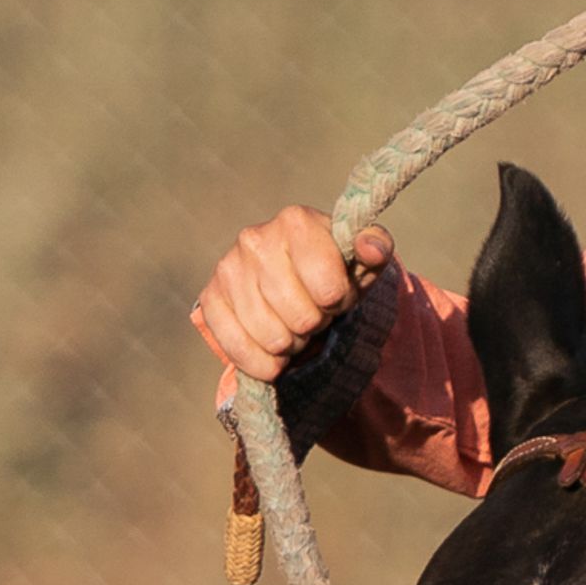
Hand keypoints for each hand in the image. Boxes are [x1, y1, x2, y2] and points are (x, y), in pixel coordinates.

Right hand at [192, 205, 390, 382]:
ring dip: (292, 343)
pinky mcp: (210, 297)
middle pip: (301, 318)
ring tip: (294, 323)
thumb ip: (375, 250)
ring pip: (273, 338)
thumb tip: (372, 249)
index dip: (339, 301)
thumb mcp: (362, 261)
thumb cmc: (334, 269)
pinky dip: (262, 363)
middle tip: (315, 311)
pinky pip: (237, 349)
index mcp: (296, 221)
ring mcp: (227, 268)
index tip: (336, 293)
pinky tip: (273, 351)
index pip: (328, 289)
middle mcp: (255, 238)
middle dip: (316, 324)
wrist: (294, 280)